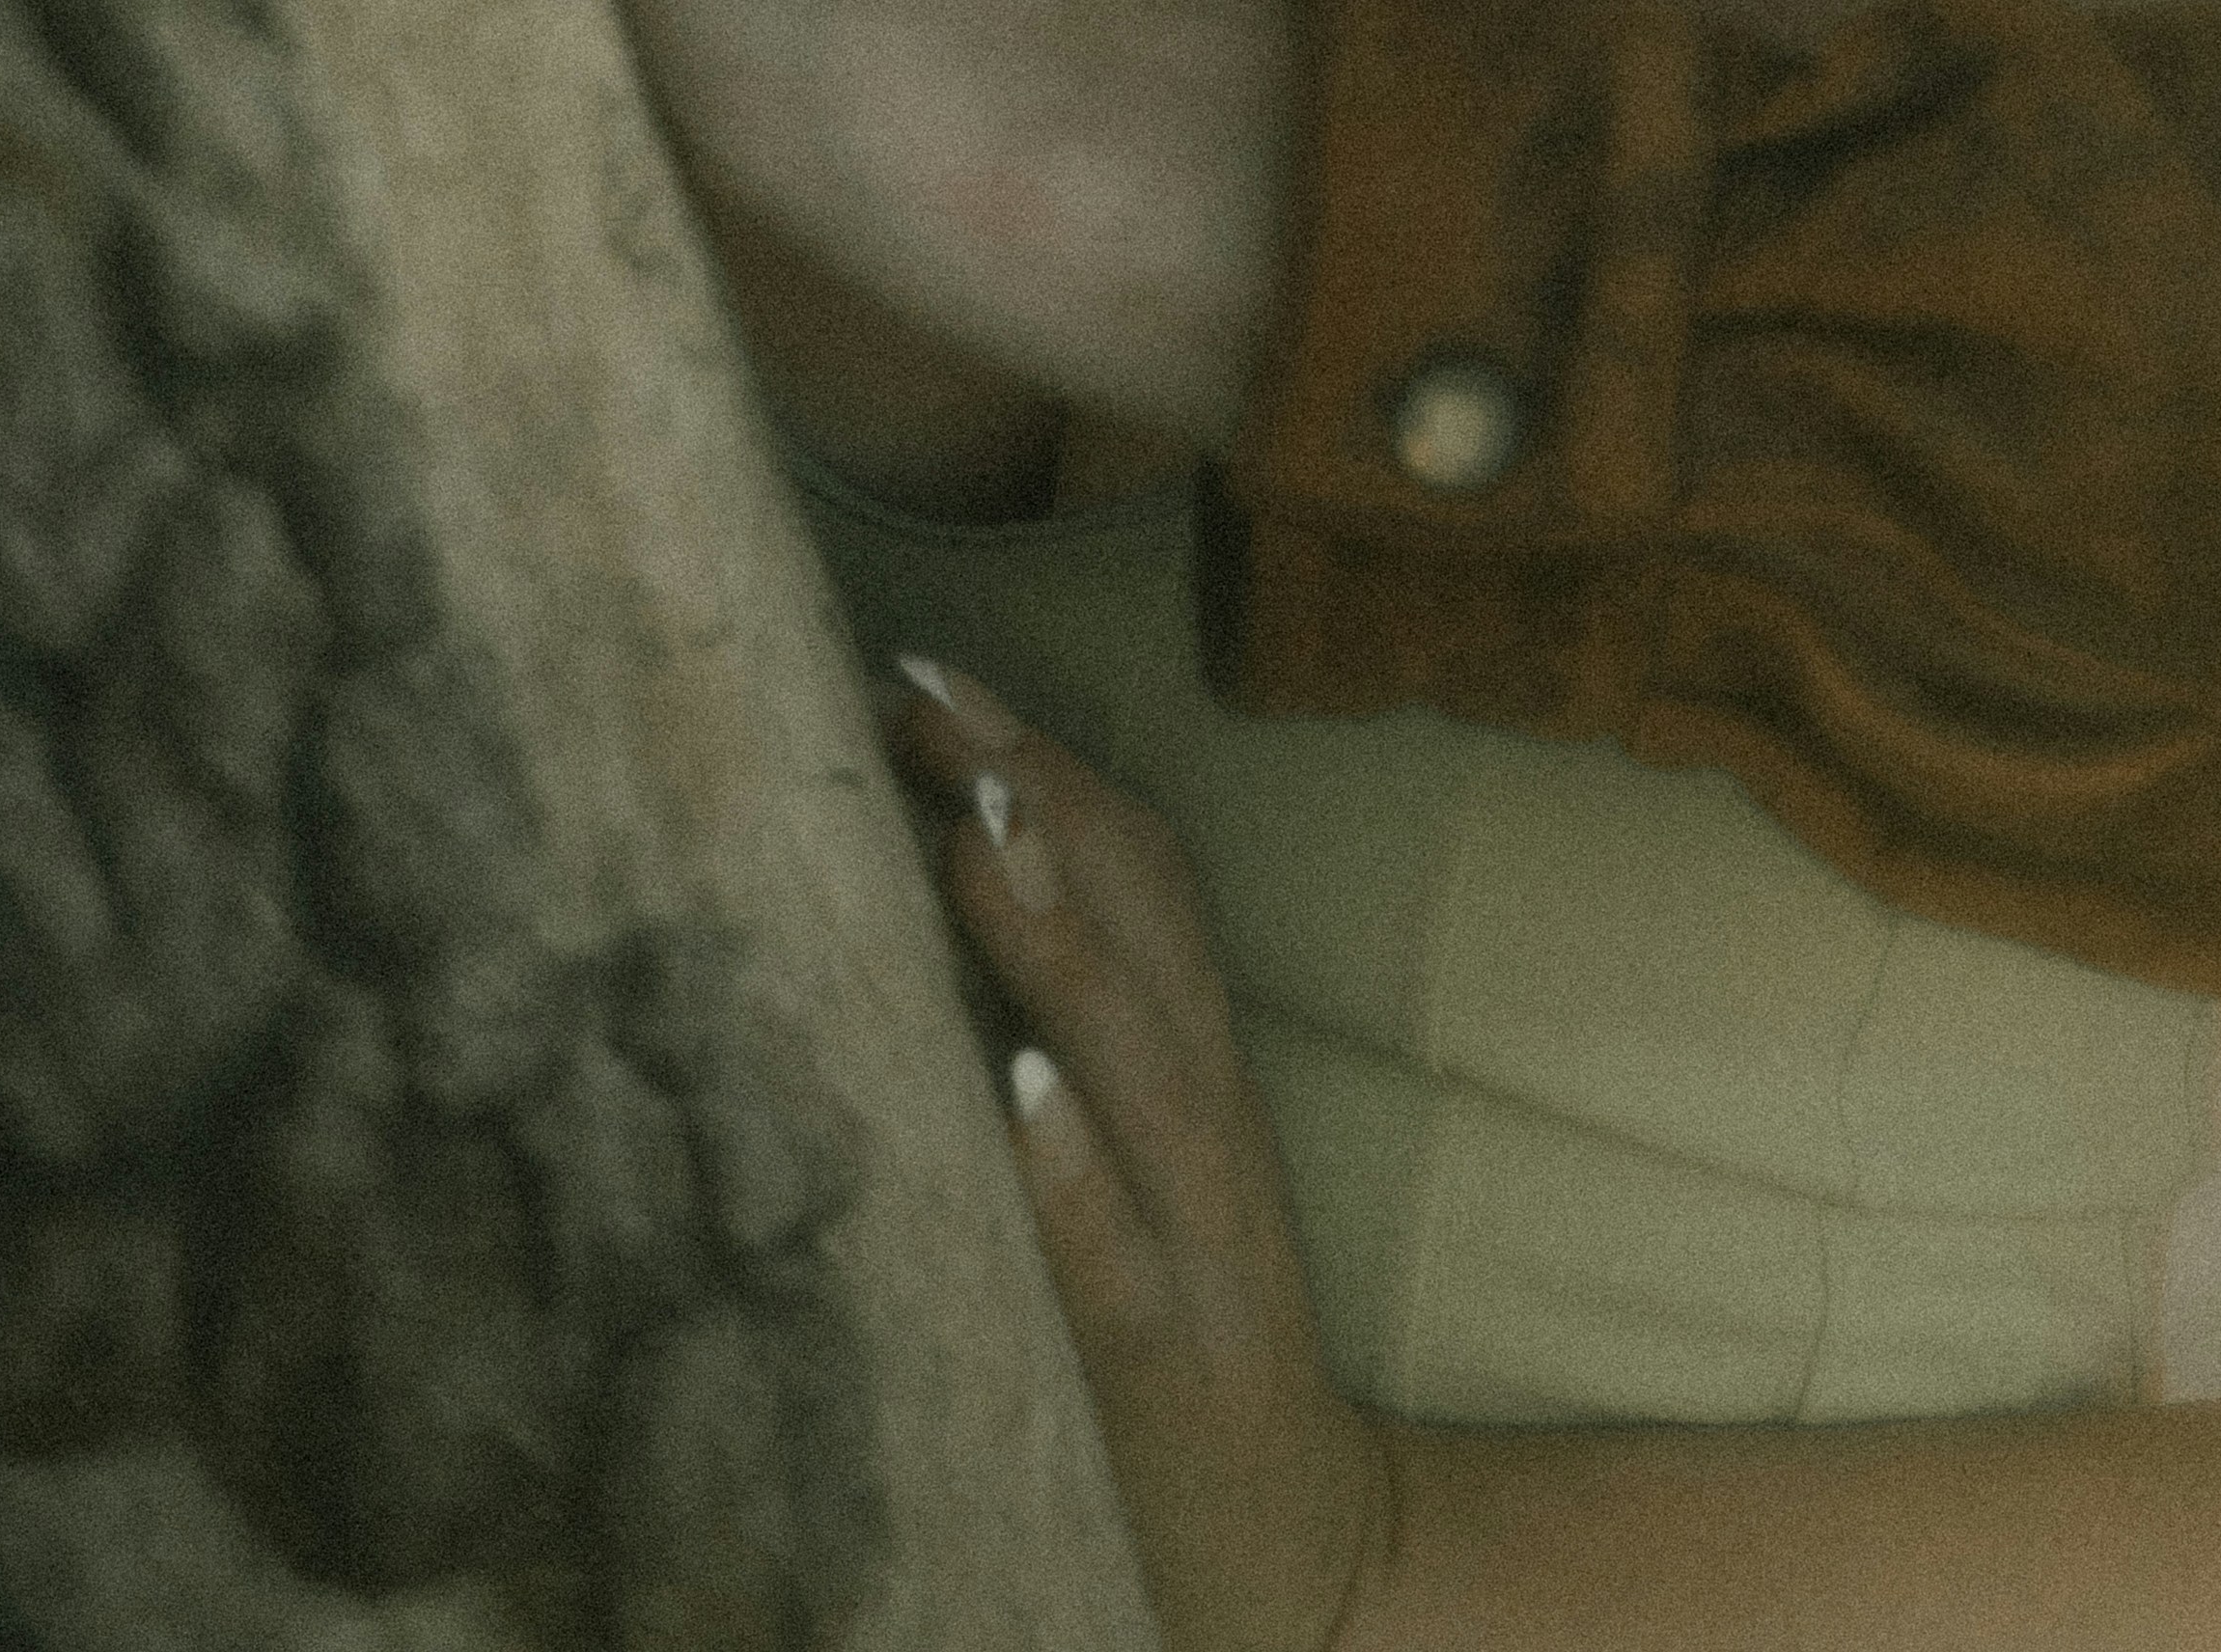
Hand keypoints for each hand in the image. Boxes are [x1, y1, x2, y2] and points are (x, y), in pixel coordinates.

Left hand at [887, 657, 1396, 1651]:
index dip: (1041, 752)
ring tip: (974, 829)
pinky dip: (1072, 1166)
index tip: (921, 664)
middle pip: (1143, 920)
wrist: (1302, 1555)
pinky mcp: (1164, 1359)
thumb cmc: (1165, 1334)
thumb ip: (1055, 1029)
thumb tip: (918, 880)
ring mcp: (1192, 1237)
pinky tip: (1017, 1092)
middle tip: (918, 693)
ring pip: (1138, 1055)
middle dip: (1033, 791)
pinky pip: (1120, 1253)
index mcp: (1189, 1061)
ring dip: (1058, 934)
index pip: (1140, 865)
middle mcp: (1202, 1121)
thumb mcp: (1125, 1157)